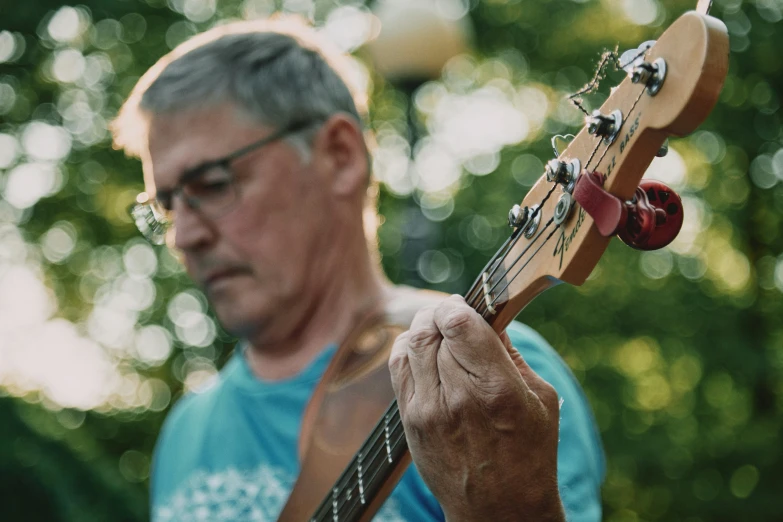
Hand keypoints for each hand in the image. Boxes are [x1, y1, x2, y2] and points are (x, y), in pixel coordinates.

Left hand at [389, 295, 564, 521]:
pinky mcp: (410, 421)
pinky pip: (398, 366)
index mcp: (497, 390)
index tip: (464, 305)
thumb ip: (512, 354)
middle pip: (431, 330)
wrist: (499, 509)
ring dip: (423, 327)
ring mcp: (428, 411)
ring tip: (438, 328)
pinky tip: (423, 349)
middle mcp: (457, 398)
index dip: (457, 306)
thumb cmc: (529, 452)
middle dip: (441, 314)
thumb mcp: (541, 399)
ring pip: (410, 343)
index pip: (459, 324)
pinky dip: (407, 347)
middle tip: (453, 314)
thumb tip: (490, 318)